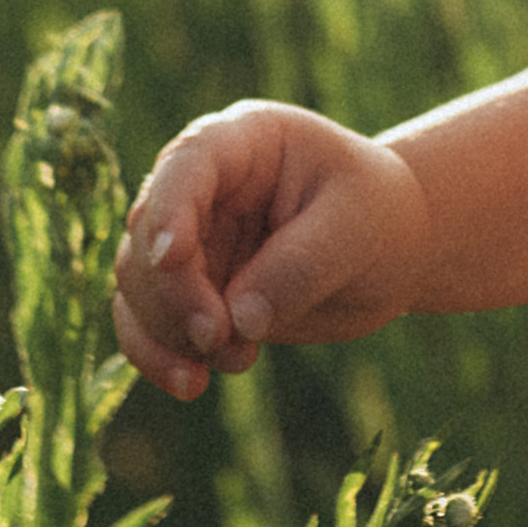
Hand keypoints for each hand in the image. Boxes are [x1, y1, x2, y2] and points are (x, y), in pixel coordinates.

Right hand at [111, 102, 427, 400]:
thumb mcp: (357, 227)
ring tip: (238, 360)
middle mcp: (203, 186)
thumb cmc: (377, 214)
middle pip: (149, 233)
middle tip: (219, 337)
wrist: (389, 249)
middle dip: (175, 294)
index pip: (188, 162)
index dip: (171, 208)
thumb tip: (238, 318)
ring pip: (138, 284)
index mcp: (244, 142)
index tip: (171, 259)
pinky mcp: (190, 290)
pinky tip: (193, 384)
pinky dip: (159, 356)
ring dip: (170, 332)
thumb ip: (300, 266)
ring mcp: (191, 239)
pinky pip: (145, 323)